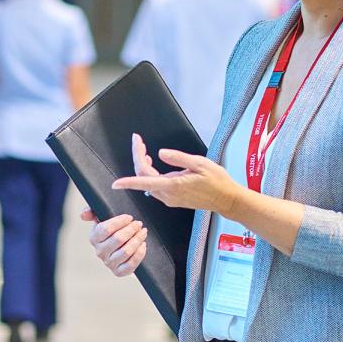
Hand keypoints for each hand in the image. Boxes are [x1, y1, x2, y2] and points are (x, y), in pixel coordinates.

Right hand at [81, 209, 147, 276]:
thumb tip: (83, 215)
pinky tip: (143, 245)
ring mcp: (109, 263)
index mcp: (94, 238)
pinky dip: (139, 254)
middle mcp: (100, 252)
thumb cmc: (112, 229)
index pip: (105, 229)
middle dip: (131, 229)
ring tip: (143, 232)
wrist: (120, 246)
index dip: (119, 222)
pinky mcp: (119, 272)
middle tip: (139, 223)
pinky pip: (131, 264)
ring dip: (137, 240)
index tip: (129, 217)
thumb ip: (91, 211)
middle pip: (118, 239)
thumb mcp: (101, 217)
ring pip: (126, 251)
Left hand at [112, 134, 242, 215]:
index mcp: (173, 186)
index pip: (144, 182)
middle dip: (138, 158)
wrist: (227, 200)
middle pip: (144, 178)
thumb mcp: (200, 164)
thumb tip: (160, 153)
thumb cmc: (217, 181)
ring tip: (144, 149)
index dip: (128, 182)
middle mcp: (168, 195)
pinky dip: (150, 174)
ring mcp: (170, 199)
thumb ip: (179, 158)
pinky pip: (155, 186)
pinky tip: (153, 164)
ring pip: (148, 183)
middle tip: (138, 141)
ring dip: (143, 166)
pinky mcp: (173, 199)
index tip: (115, 183)